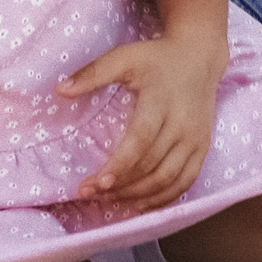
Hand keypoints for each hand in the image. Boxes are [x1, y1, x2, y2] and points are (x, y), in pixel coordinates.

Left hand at [60, 33, 224, 208]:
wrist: (200, 57)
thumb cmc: (156, 58)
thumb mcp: (124, 57)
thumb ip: (93, 73)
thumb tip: (59, 90)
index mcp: (162, 101)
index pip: (141, 140)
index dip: (120, 165)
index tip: (95, 183)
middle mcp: (183, 124)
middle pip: (152, 166)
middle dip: (120, 186)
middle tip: (90, 194)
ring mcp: (195, 139)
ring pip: (168, 180)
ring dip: (138, 196)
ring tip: (109, 200)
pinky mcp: (202, 148)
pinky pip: (185, 182)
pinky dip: (163, 199)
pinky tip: (140, 204)